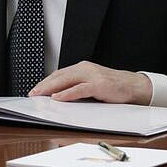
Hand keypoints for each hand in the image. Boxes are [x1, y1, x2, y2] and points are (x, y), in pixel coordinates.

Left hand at [28, 62, 152, 104]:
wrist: (134, 86)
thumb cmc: (112, 87)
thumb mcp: (90, 84)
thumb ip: (76, 86)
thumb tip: (57, 96)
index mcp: (82, 68)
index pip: (58, 74)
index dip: (45, 82)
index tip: (35, 90)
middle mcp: (85, 68)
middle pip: (59, 76)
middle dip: (44, 85)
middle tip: (32, 94)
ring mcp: (92, 75)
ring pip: (66, 80)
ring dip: (51, 88)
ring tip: (40, 95)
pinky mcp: (99, 84)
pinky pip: (79, 89)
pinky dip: (67, 93)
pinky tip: (58, 98)